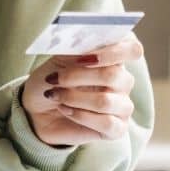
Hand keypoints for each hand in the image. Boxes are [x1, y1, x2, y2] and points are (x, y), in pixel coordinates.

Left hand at [20, 34, 142, 147]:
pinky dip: (79, 115)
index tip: (87, 56)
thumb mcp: (57, 60)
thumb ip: (76, 49)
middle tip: (54, 78)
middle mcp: (122, 82)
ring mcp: (122, 106)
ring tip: (55, 95)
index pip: (132, 50)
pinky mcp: (117, 129)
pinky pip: (106, 123)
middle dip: (78, 76)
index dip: (114, 51)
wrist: (37, 110)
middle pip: (114, 75)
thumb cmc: (51, 80)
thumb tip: (88, 41)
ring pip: (106, 101)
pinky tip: (65, 110)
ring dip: (73, 97)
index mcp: (113, 59)